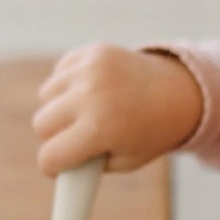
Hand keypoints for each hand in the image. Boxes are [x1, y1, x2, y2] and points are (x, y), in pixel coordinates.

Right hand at [32, 44, 203, 175]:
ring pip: (45, 96)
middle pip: (41, 124)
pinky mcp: (91, 52)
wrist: (178, 91)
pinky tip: (89, 91)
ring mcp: (90, 69)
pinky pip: (58, 73)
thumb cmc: (149, 133)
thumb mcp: (123, 161)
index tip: (57, 168)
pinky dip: (67, 85)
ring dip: (58, 108)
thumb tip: (53, 160)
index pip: (50, 156)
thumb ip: (86, 165)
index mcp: (100, 129)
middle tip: (72, 140)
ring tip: (82, 113)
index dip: (52, 167)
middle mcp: (91, 96)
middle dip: (54, 137)